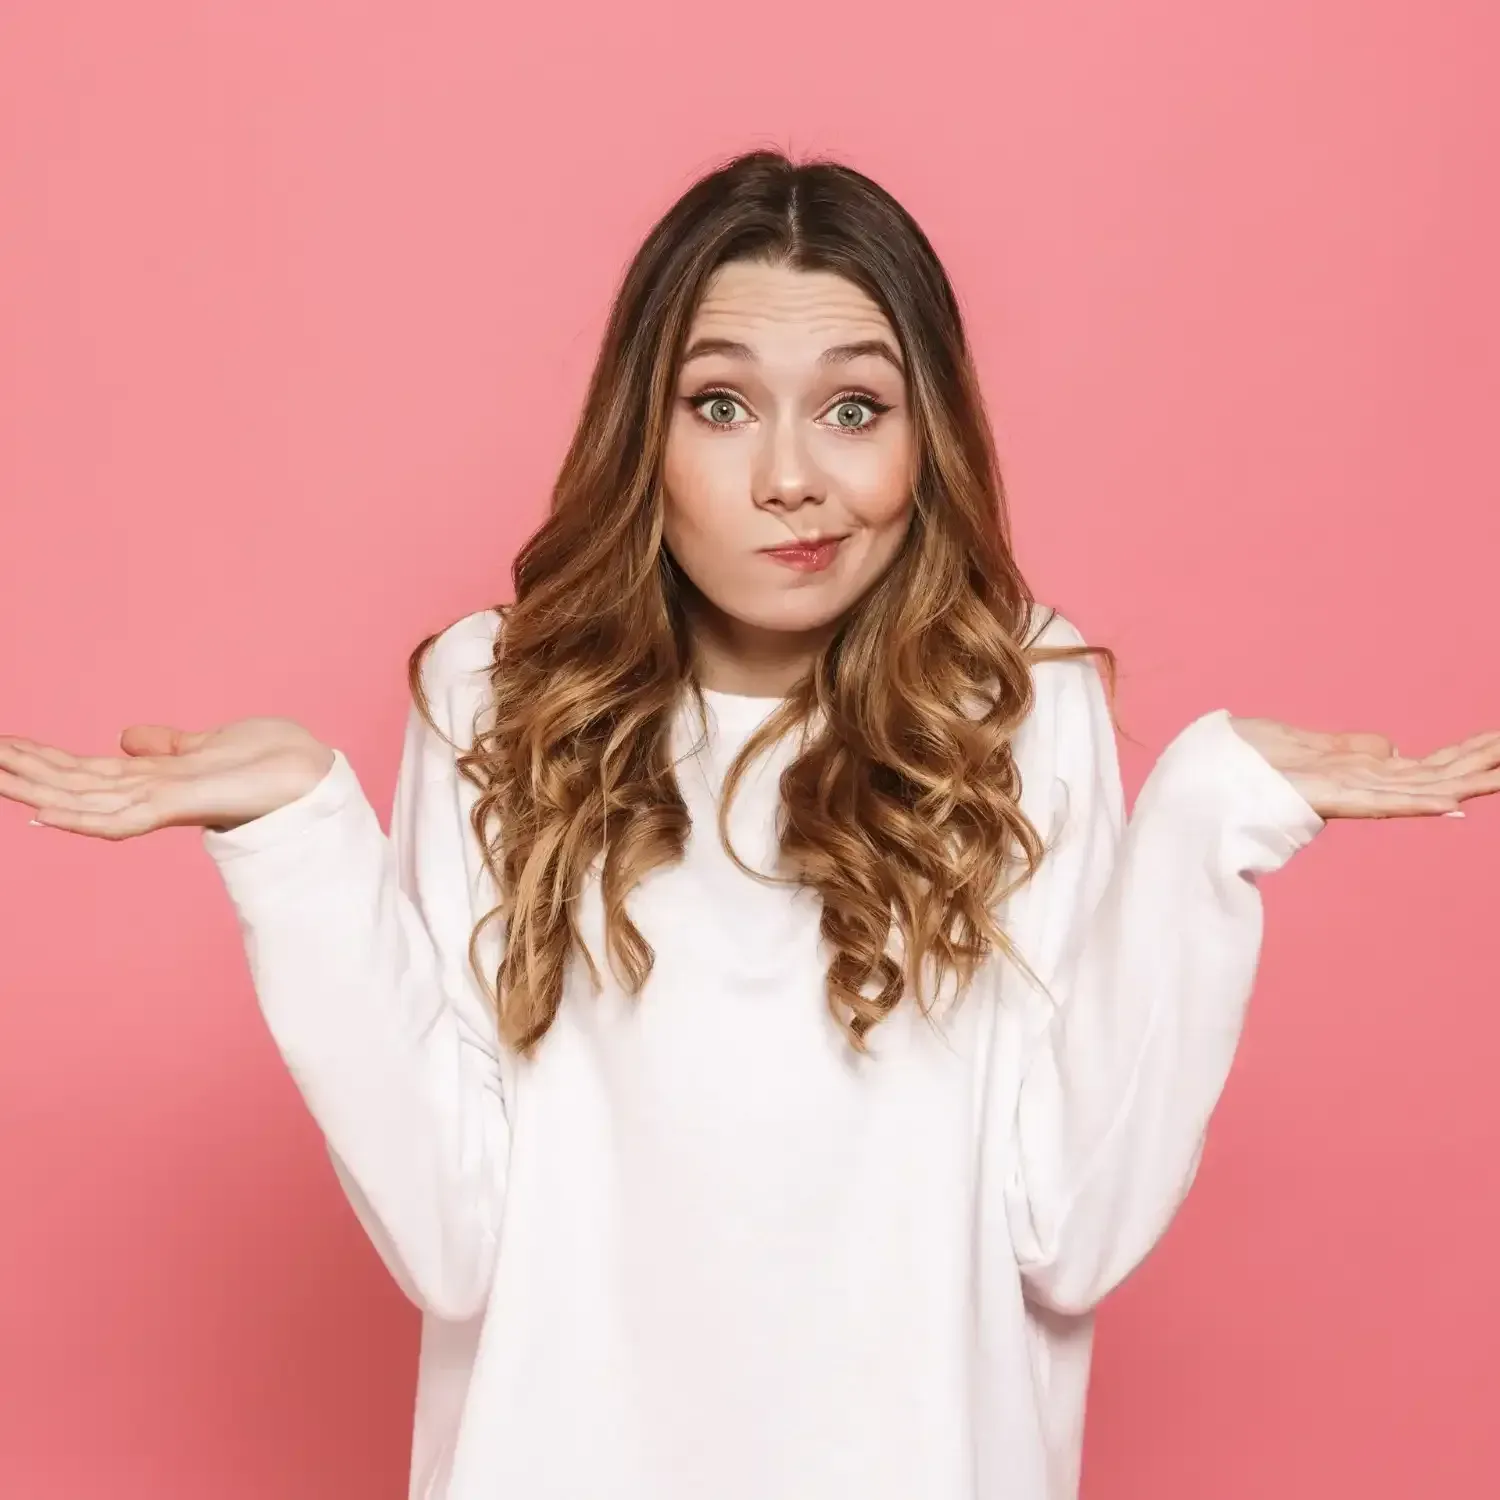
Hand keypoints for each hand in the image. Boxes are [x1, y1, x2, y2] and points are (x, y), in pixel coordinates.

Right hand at [0, 717, 334, 839]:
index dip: (43, 761)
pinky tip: (44, 812)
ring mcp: (165, 803)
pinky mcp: (184, 806)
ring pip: (84, 801)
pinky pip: (123, 818)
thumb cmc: (274, 761)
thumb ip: (166, 746)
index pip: (85, 772)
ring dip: (35, 788)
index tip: (3, 747)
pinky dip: (82, 817)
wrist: (315, 775)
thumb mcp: (210, 742)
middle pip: (72, 786)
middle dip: (24, 772)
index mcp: (155, 781)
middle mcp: (152, 796)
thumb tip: (124, 739)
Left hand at [1229, 717, 1499, 819]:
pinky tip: (1450, 802)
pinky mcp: (1323, 799)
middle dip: (1480, 763)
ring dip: (1465, 780)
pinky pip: (1377, 801)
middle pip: (1433, 775)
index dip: (1465, 757)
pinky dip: (1414, 802)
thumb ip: (1351, 747)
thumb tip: (1396, 750)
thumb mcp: (1302, 740)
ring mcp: (1344, 794)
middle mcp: (1358, 786)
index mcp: (1356, 772)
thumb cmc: (1236, 761)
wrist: (1192, 785)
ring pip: (1416, 788)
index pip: (1423, 766)